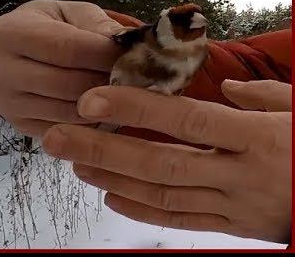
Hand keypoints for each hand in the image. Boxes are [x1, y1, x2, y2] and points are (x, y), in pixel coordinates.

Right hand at [0, 0, 124, 137]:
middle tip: (135, 78)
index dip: (105, 54)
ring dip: (103, 106)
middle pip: (69, 84)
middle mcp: (0, 70)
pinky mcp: (19, 125)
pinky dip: (89, 123)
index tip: (133, 55)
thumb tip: (125, 43)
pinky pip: (66, 130)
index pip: (68, 48)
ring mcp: (7, 103)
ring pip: (69, 113)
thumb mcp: (66, 13)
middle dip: (108, 82)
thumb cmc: (43, 27)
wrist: (8, 52)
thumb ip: (95, 23)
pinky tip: (101, 108)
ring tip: (123, 93)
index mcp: (10, 33)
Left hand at [44, 80, 291, 243]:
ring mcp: (239, 207)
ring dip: (112, 178)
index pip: (184, 120)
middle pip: (160, 162)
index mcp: (258, 138)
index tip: (91, 99)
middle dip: (101, 148)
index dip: (133, 110)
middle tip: (56, 135)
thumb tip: (225, 89)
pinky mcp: (238, 229)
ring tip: (72, 160)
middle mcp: (243, 175)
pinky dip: (142, 208)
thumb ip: (263, 98)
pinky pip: (183, 220)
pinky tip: (110, 195)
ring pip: (164, 194)